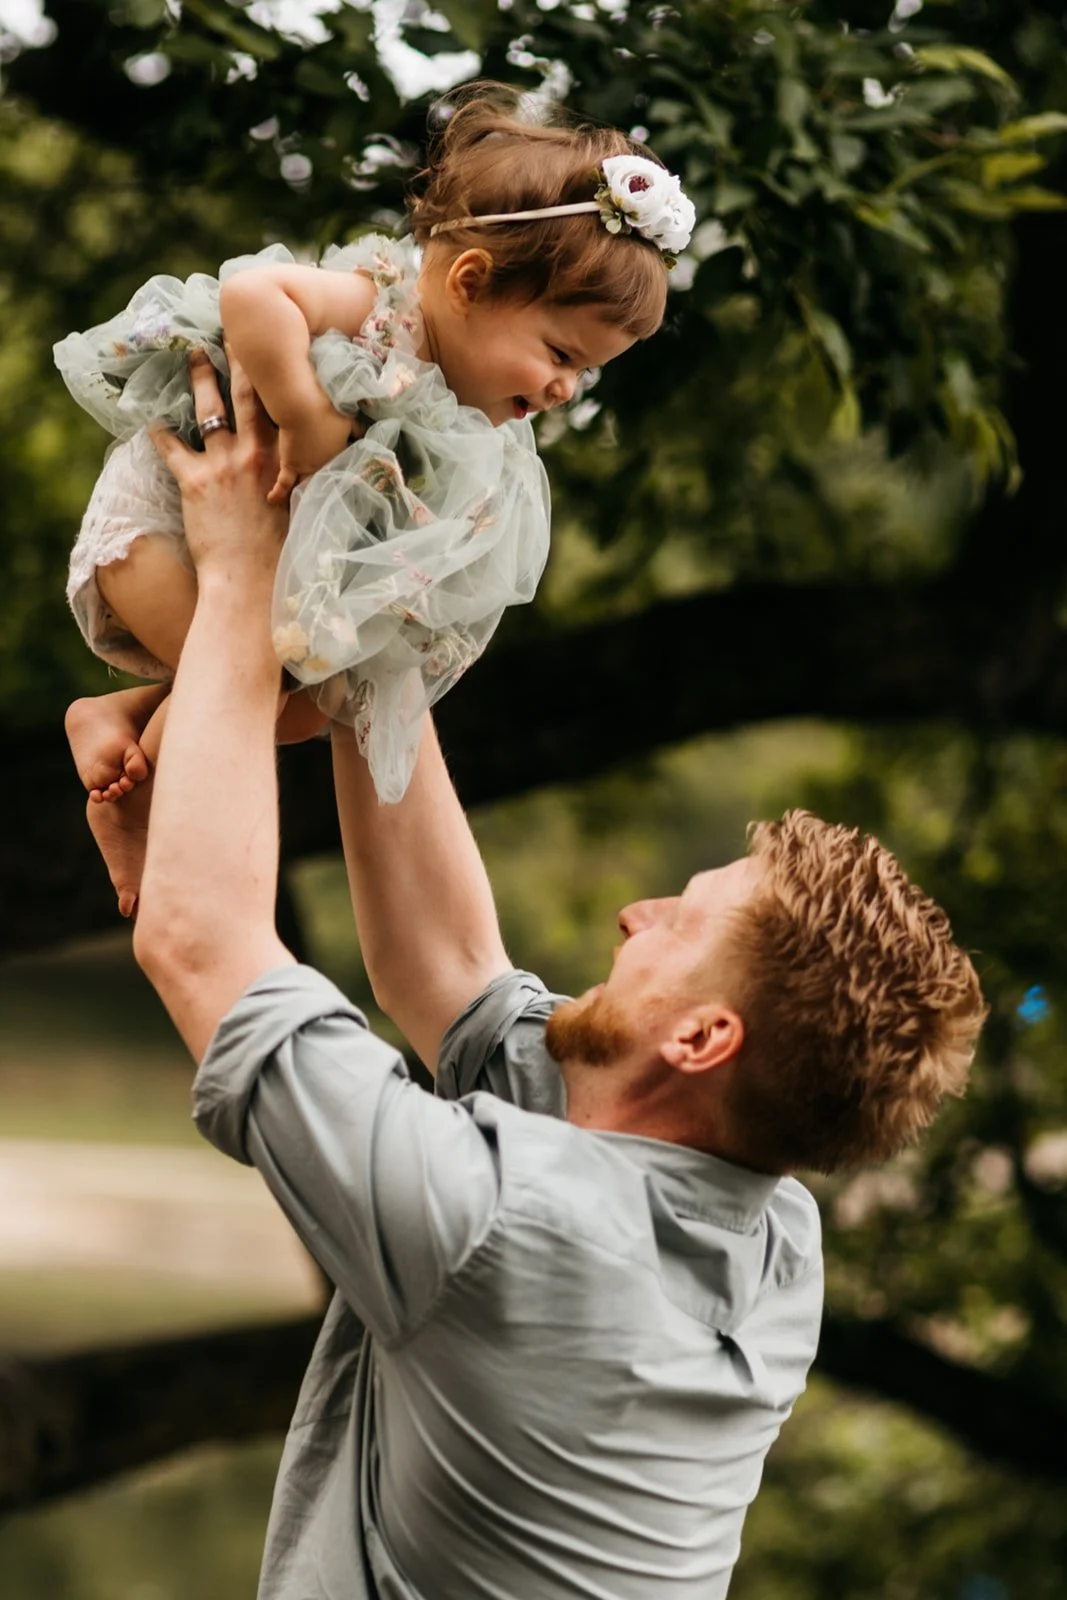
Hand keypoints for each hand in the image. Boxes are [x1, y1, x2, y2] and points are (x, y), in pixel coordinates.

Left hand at [150, 351, 288, 581]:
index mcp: (286, 459)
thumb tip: (316, 462)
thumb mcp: (306, 509)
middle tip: (232, 331)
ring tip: (192, 356)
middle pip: (246, 394)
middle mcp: (256, 453)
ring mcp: (223, 465)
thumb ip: (305, 479)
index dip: (277, 376)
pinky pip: (171, 448)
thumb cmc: (283, 554)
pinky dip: (159, 432)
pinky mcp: (194, 482)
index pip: (281, 407)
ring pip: (210, 410)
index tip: (275, 350)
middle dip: (239, 359)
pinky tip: (150, 417)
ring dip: (199, 380)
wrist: (252, 581)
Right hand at [268, 402, 353, 504]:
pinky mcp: (289, 464)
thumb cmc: (327, 413)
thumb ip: (358, 431)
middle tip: (327, 504)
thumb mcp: (349, 421)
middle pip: (325, 482)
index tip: (347, 485)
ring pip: (306, 486)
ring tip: (304, 507)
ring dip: (305, 495)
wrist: (302, 410)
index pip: (343, 470)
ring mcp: (305, 468)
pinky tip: (271, 500)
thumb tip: (365, 435)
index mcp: (338, 458)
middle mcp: (322, 468)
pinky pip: (283, 483)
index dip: (344, 475)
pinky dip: (278, 492)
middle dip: (326, 491)